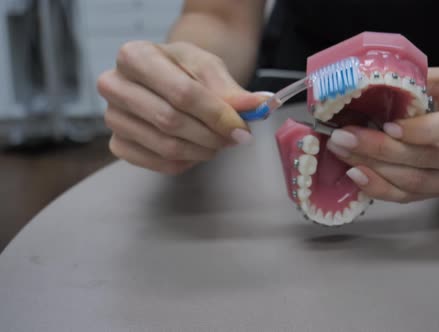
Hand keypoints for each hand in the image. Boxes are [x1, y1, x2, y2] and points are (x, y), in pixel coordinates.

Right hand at [97, 41, 267, 173]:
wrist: (166, 74)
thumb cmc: (185, 69)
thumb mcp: (209, 68)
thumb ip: (230, 89)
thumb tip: (257, 105)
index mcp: (134, 56)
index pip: (181, 93)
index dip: (216, 114)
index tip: (242, 127)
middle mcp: (114, 86)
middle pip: (170, 121)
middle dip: (210, 134)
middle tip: (235, 137)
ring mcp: (112, 118)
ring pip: (166, 146)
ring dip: (202, 150)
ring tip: (220, 142)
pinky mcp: (118, 145)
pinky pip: (159, 164)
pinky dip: (188, 162)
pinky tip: (199, 150)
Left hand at [326, 64, 438, 202]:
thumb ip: (435, 78)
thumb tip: (394, 80)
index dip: (425, 129)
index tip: (388, 124)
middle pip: (431, 160)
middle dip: (383, 149)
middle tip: (344, 136)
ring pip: (416, 182)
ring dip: (373, 167)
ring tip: (342, 150)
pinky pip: (409, 197)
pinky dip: (379, 186)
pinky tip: (356, 172)